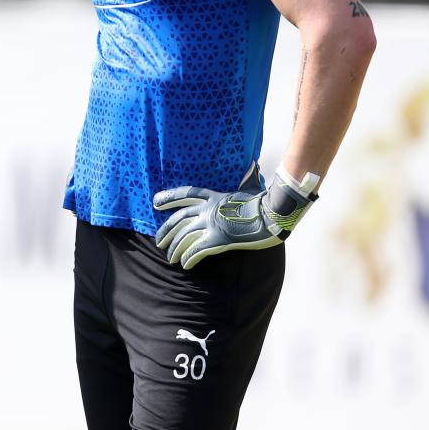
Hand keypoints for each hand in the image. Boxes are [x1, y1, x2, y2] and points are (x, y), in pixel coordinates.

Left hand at [153, 166, 318, 268]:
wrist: (274, 214)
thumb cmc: (265, 201)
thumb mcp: (251, 186)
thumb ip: (246, 178)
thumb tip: (253, 165)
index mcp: (213, 195)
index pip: (185, 194)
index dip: (168, 198)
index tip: (154, 202)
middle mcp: (208, 209)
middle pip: (179, 219)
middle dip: (166, 231)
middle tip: (158, 242)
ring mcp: (212, 224)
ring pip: (184, 237)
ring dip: (175, 249)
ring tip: (170, 258)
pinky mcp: (219, 239)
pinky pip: (197, 251)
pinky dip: (189, 258)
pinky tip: (184, 264)